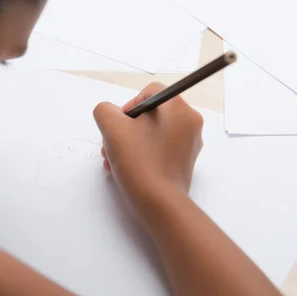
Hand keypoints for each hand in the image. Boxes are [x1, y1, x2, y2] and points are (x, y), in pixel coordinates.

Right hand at [94, 83, 202, 204]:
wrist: (158, 203)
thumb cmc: (139, 162)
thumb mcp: (112, 128)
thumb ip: (105, 110)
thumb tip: (110, 113)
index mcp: (179, 109)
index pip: (150, 92)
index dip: (128, 106)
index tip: (119, 126)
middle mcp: (190, 123)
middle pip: (150, 114)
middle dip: (126, 128)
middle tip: (113, 145)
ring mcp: (190, 144)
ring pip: (152, 132)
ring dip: (129, 142)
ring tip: (115, 160)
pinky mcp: (184, 162)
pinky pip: (159, 148)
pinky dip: (142, 154)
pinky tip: (127, 168)